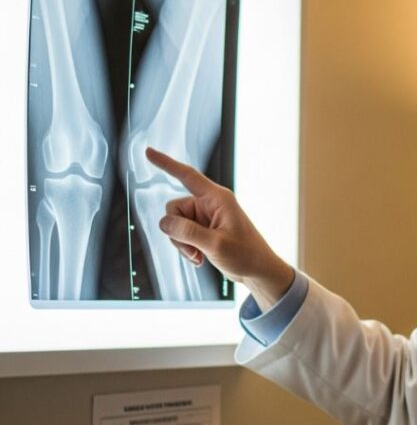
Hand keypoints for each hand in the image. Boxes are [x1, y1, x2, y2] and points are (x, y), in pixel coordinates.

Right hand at [145, 148, 294, 309]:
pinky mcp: (204, 229)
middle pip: (174, 209)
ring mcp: (206, 217)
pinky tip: (199, 258)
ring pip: (176, 224)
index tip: (149, 152)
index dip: (166, 163)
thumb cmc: (247, 256)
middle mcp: (210, 204)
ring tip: (198, 256)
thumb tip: (164, 222)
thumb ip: (188, 232)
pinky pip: (182, 233)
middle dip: (177, 231)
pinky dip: (186, 247)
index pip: (187, 176)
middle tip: (192, 250)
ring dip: (182, 243)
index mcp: (218, 199)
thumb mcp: (216, 245)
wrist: (259, 272)